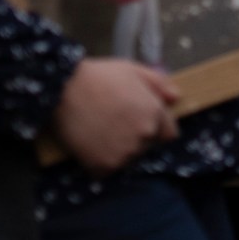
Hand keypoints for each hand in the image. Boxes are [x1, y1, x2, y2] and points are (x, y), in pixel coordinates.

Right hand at [52, 59, 178, 174]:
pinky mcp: (103, 167)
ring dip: (119, 150)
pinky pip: (108, 168)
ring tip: (101, 130)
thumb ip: (159, 84)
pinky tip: (91, 143)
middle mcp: (143, 138)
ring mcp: (124, 155)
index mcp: (154, 115)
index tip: (137, 119)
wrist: (63, 91)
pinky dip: (100, 160)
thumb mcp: (133, 70)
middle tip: (114, 121)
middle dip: (136, 136)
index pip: (168, 134)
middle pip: (147, 146)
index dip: (155, 125)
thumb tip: (176, 99)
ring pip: (128, 158)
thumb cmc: (99, 76)